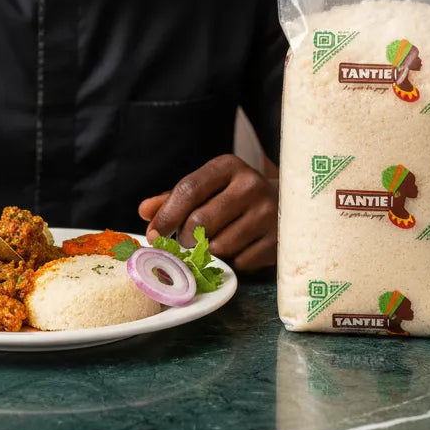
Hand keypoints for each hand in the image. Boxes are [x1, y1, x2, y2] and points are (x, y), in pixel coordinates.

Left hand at [137, 154, 277, 271]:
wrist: (284, 204)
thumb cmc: (233, 196)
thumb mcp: (205, 189)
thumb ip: (173, 199)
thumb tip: (145, 212)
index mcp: (228, 167)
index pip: (189, 189)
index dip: (167, 215)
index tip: (153, 233)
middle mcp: (250, 185)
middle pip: (200, 221)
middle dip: (186, 238)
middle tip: (187, 242)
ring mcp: (267, 213)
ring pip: (219, 246)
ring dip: (208, 252)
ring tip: (214, 243)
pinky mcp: (277, 241)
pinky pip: (239, 262)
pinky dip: (231, 262)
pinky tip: (237, 249)